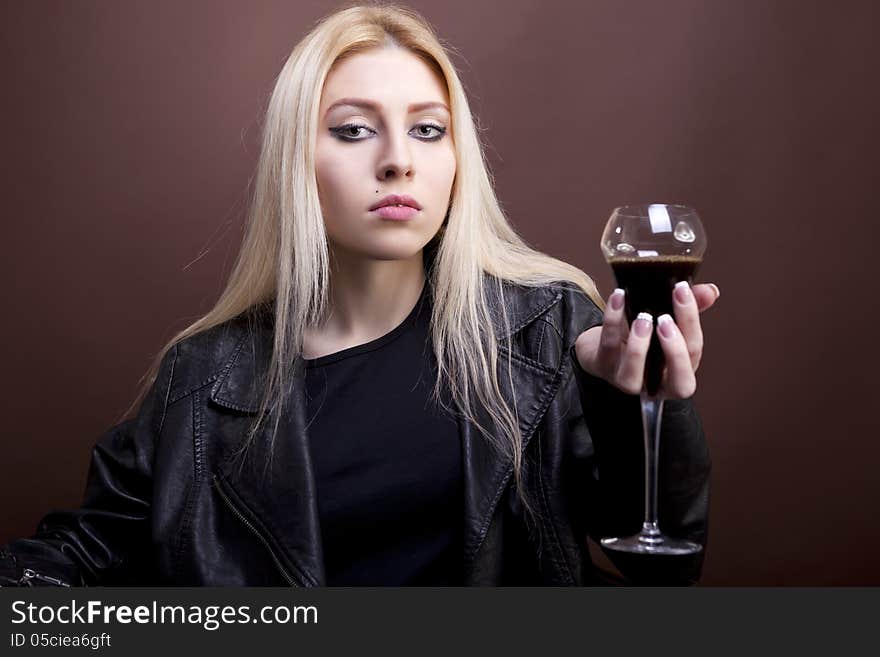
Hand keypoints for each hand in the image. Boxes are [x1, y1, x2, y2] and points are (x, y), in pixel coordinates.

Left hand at [574, 283, 719, 398]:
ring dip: (639, 346)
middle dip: (675, 350)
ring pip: (633, 377)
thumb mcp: (665, 322)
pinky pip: (607, 347)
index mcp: (677, 371)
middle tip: (666, 319)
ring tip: (642, 317)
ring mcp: (626, 380)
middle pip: (678, 380)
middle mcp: (656, 384)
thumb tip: (710, 291)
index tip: (683, 294)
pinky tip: (618, 299)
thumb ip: (689, 308)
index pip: (693, 355)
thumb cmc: (640, 336)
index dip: (691, 325)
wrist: (601, 343)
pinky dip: (612, 321)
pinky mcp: (601, 366)